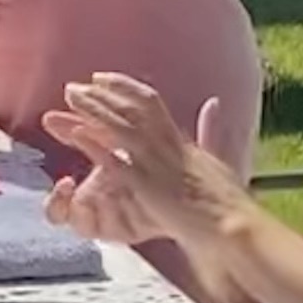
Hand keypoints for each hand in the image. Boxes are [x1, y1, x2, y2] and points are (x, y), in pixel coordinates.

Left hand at [41, 78, 246, 251]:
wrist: (233, 224)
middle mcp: (167, 145)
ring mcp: (156, 165)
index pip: (149, 102)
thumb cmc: (228, 201)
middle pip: (129, 108)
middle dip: (100, 95)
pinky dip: (95, 145)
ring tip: (70, 96)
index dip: (123, 87)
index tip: (100, 79)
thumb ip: (212, 131)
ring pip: (119, 126)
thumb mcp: (221, 158)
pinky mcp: (148, 187)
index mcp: (180, 140)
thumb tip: (214, 102)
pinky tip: (76, 132)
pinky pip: (116, 161)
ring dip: (93, 109)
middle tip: (73, 87)